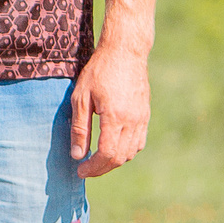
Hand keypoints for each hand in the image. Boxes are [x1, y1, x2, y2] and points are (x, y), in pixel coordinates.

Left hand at [69, 44, 149, 177]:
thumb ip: (80, 128)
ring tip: (97, 160)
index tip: (80, 171)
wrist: (126, 51)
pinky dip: (126, 151)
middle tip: (86, 170)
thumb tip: (78, 155)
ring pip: (131, 152)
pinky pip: (139, 142)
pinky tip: (113, 147)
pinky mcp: (145, 114)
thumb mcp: (81, 98)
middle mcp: (132, 121)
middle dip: (102, 168)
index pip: (106, 154)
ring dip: (114, 161)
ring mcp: (142, 118)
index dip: (93, 167)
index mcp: (115, 117)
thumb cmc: (99, 71)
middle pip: (120, 158)